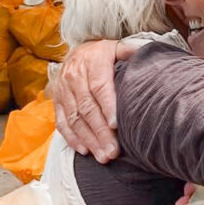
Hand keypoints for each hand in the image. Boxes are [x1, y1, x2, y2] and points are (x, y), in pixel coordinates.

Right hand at [53, 40, 119, 160]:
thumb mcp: (117, 47)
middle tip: (113, 152)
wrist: (78, 51)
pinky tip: (85, 151)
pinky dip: (71, 138)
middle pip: (87, 108)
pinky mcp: (56, 101)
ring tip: (103, 157)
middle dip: (100, 132)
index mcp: (92, 61)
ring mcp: (63, 90)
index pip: (99, 86)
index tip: (116, 125)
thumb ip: (131, 52)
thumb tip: (146, 54)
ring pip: (75, 119)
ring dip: (89, 140)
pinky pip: (61, 122)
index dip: (107, 106)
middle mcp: (74, 76)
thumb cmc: (104, 54)